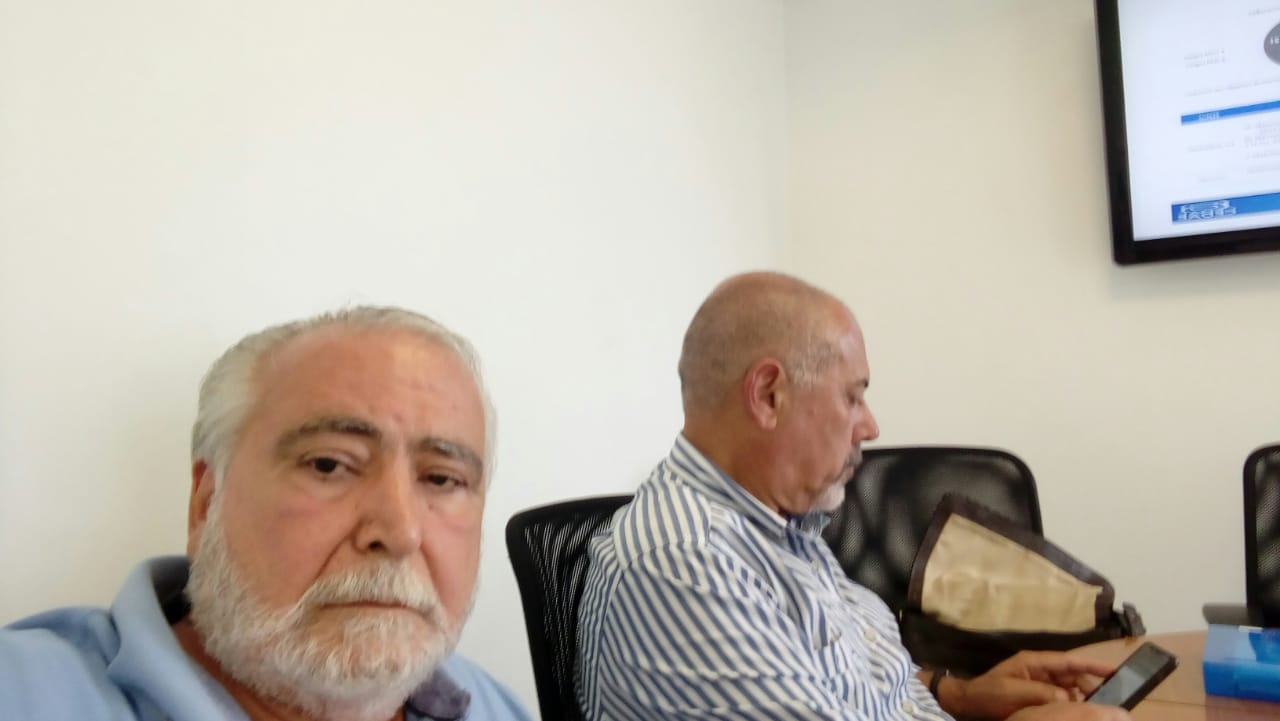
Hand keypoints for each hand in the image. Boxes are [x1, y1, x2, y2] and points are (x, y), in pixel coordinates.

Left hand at [938, 651, 1114, 719]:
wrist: (970, 703)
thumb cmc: (988, 693)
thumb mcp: (1012, 691)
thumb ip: (1040, 692)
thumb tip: (1067, 696)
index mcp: (1034, 662)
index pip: (1069, 661)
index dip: (1091, 665)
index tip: (1113, 670)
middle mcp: (1040, 669)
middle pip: (1073, 675)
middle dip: (1089, 685)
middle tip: (1106, 700)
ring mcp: (1039, 682)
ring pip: (1069, 687)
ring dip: (1081, 697)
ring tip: (1093, 709)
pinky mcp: (1038, 695)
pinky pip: (1060, 697)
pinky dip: (1070, 704)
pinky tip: (1076, 712)